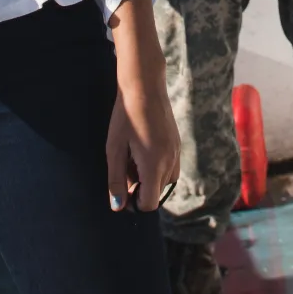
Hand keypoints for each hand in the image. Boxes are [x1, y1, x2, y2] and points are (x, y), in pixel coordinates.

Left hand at [106, 63, 179, 212]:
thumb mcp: (114, 149)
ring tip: (133, 159)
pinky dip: (156, 167)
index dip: (134, 203)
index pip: (149, 203)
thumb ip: (116, 180)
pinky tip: (143, 150)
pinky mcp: (177, 144)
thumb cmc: (125, 116)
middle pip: (157, 193)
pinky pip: (170, 168)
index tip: (121, 192)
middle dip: (139, 189)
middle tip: (124, 168)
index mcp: (154, 165)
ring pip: (164, 182)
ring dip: (149, 179)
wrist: (145, 86)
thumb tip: (118, 206)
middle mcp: (170, 162)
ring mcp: (176, 152)